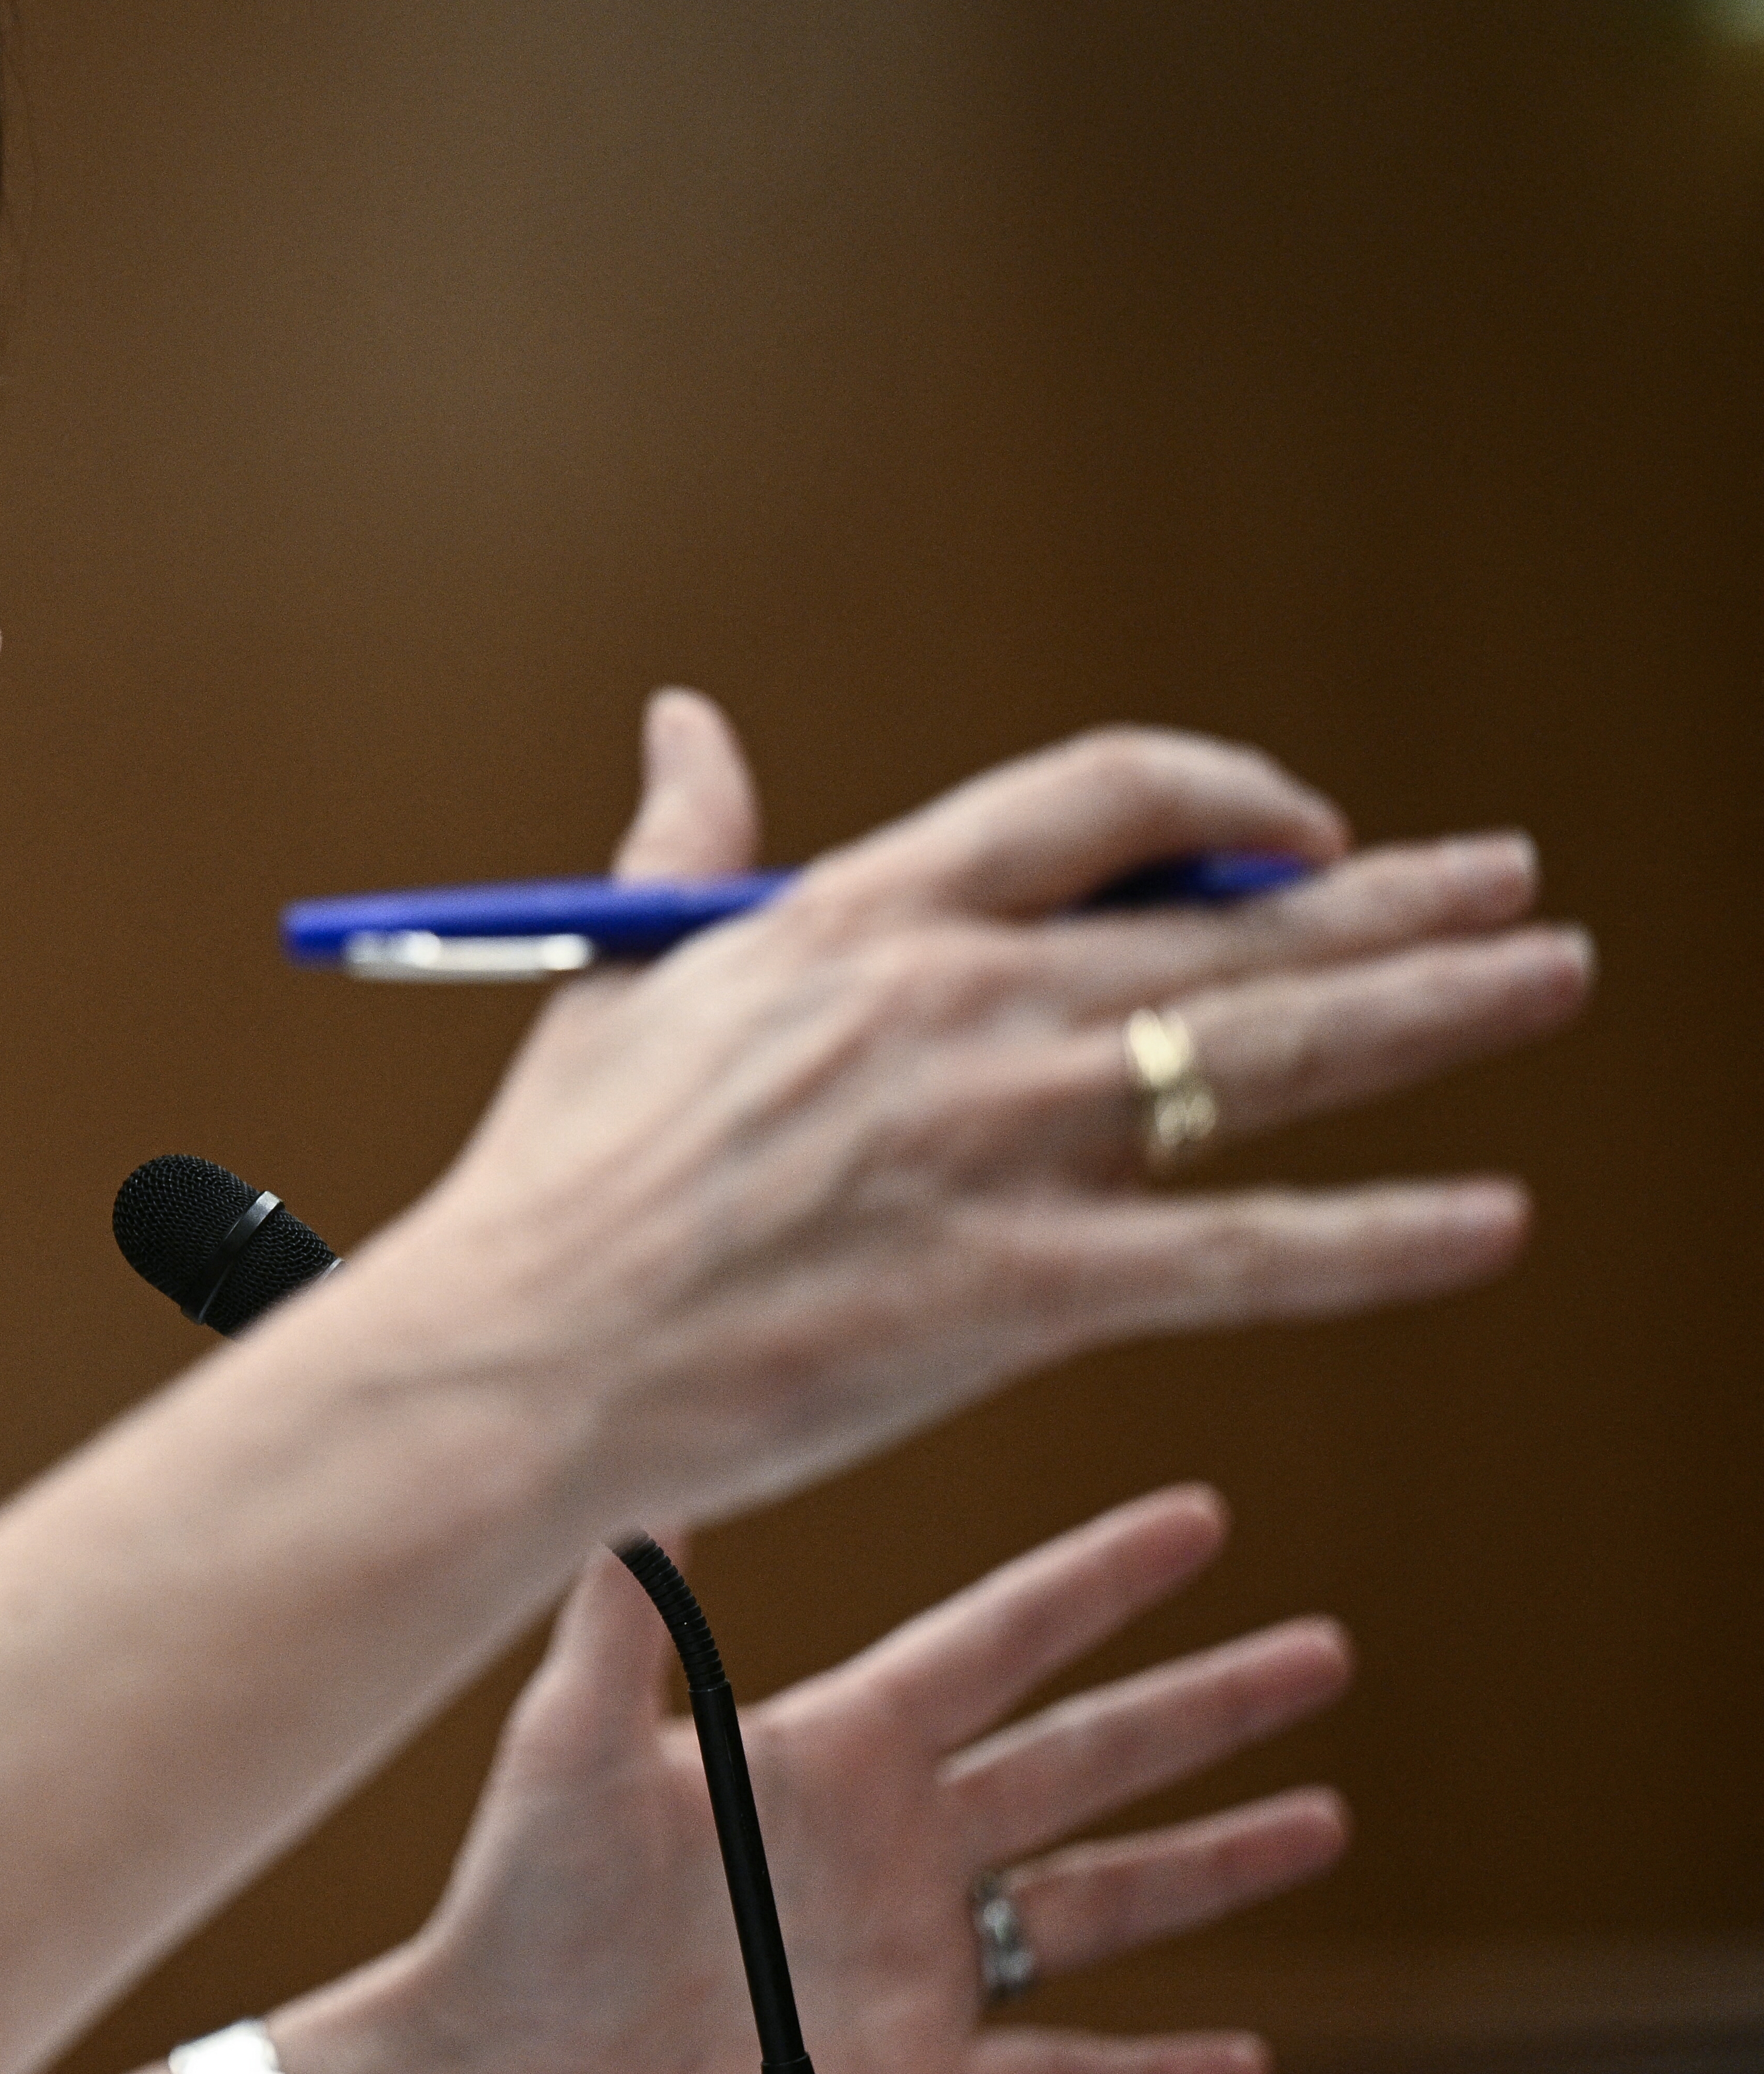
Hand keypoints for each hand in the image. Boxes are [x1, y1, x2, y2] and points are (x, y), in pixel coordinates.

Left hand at [294, 1486, 1347, 2073]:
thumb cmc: (516, 1906)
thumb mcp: (569, 1744)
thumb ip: (622, 1617)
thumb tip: (649, 1479)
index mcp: (833, 1753)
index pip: (997, 1644)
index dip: (1098, 1582)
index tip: (1199, 1520)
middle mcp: (897, 1847)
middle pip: (1089, 1755)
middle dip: (1206, 1707)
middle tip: (1322, 1652)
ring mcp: (917, 1965)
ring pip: (1103, 1902)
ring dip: (1215, 1866)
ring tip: (1322, 1820)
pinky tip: (1240, 2056)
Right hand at [363, 692, 1590, 1528]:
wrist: (524, 1354)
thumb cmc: (557, 1178)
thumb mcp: (620, 970)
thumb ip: (687, 840)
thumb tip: (685, 720)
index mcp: (865, 916)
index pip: (1101, 799)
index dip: (1224, 798)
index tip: (1299, 829)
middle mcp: (960, 1006)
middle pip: (1231, 923)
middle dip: (1393, 899)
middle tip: (1512, 888)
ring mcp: (1000, 1146)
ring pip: (1269, 1057)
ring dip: (1434, 1014)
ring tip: (1549, 980)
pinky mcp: (1021, 1292)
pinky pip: (1247, 1256)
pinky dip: (1383, 1238)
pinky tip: (1491, 1221)